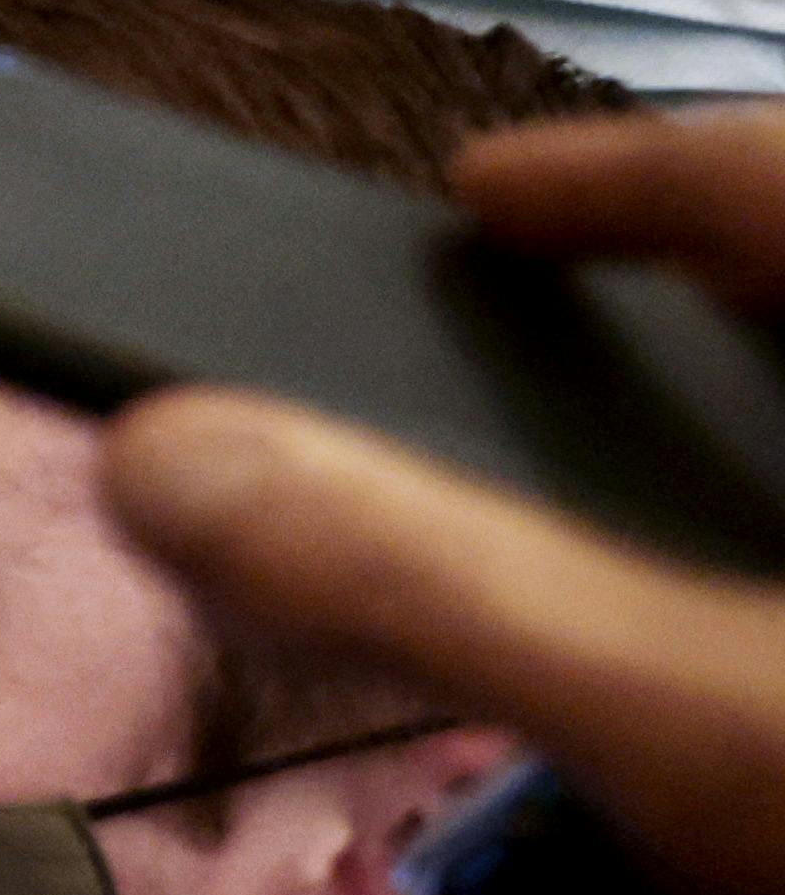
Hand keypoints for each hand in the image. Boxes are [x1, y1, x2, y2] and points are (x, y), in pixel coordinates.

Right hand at [100, 109, 784, 894]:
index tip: (496, 200)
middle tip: (609, 324)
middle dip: (741, 298)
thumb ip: (427, 578)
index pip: (779, 176)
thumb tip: (171, 456)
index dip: (622, 174)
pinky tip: (761, 657)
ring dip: (777, 466)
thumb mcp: (695, 720)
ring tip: (700, 501)